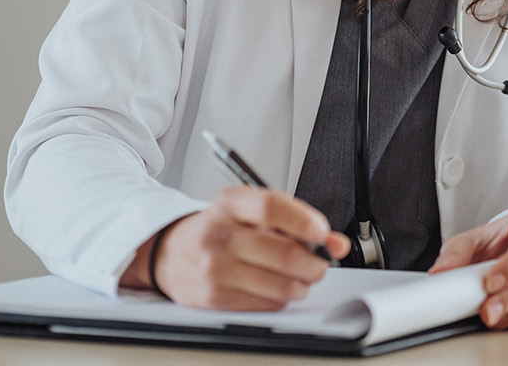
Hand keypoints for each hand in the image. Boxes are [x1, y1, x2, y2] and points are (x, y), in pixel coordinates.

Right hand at [121, 186, 350, 309]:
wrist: (171, 253)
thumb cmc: (220, 229)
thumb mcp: (253, 212)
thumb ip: (296, 222)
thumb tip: (335, 243)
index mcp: (231, 203)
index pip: (271, 207)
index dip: (304, 221)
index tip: (322, 233)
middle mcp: (219, 233)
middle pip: (283, 252)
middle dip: (314, 263)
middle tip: (319, 263)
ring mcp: (215, 267)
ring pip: (280, 284)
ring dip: (301, 285)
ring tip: (300, 278)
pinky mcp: (214, 297)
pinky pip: (266, 304)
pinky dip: (281, 298)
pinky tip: (275, 288)